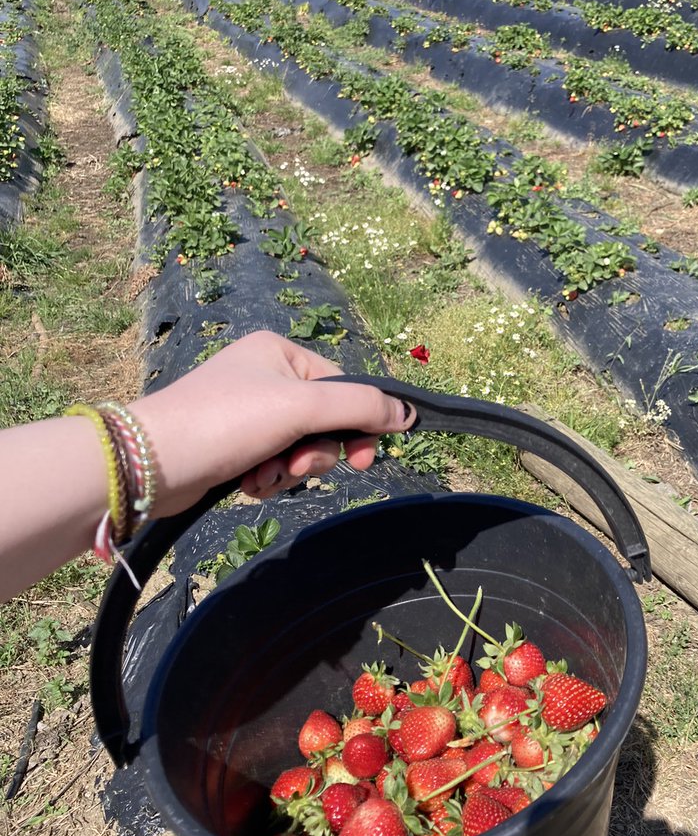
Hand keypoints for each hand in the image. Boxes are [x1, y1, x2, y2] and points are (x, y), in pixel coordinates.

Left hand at [129, 331, 413, 515]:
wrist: (151, 463)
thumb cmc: (227, 421)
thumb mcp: (301, 407)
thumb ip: (360, 407)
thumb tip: (407, 414)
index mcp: (280, 352)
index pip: (342, 386)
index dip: (356, 424)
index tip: (362, 459)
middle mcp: (264, 376)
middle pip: (323, 421)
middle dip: (315, 452)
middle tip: (298, 466)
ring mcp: (247, 413)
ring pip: (300, 448)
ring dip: (289, 470)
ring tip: (261, 476)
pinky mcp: (233, 447)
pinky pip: (273, 463)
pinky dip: (268, 478)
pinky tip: (247, 483)